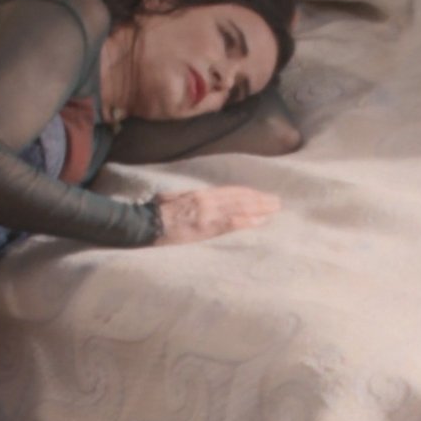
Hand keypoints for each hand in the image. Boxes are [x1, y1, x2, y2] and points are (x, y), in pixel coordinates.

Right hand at [154, 185, 280, 244]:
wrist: (143, 223)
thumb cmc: (152, 213)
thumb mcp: (169, 199)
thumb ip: (184, 198)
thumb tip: (191, 198)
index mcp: (198, 195)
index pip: (228, 193)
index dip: (246, 194)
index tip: (260, 196)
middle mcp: (206, 200)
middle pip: (238, 198)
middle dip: (259, 199)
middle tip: (276, 201)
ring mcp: (207, 213)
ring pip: (239, 207)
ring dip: (259, 208)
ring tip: (274, 209)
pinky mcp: (205, 227)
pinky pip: (230, 222)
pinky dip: (246, 220)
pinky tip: (259, 221)